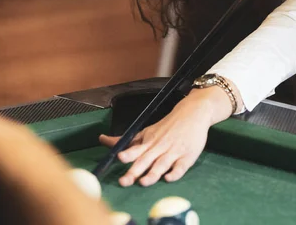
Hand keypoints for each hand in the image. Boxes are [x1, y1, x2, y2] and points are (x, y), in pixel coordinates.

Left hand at [99, 86, 233, 186]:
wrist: (193, 113)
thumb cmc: (168, 126)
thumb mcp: (146, 131)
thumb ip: (126, 140)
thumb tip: (103, 140)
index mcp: (149, 141)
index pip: (136, 149)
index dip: (128, 154)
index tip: (119, 157)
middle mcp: (160, 147)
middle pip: (146, 160)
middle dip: (135, 171)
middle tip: (124, 181)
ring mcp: (174, 152)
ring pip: (162, 164)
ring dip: (153, 173)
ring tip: (143, 182)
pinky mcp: (188, 157)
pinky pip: (181, 167)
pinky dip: (175, 173)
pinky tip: (169, 178)